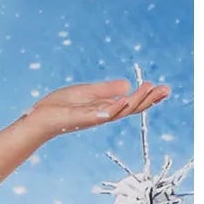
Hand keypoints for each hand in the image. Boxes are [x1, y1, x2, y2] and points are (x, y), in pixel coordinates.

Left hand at [23, 79, 170, 140]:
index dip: (148, 97)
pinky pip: (98, 115)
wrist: (38, 118)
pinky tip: (122, 101)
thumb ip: (106, 90)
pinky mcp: (79, 118)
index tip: (164, 89)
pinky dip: (110, 109)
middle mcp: (102, 115)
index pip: (131, 103)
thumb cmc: (59, 106)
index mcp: (105, 108)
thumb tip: (127, 85)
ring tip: (148, 89)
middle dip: (148, 100)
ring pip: (118, 112)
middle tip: (165, 89)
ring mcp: (92, 118)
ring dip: (134, 101)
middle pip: (130, 109)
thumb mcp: (86, 93)